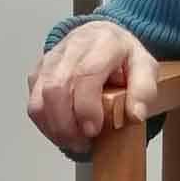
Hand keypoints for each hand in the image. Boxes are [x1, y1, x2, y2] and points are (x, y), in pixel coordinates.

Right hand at [25, 19, 158, 153]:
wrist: (102, 37)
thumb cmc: (123, 57)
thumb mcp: (146, 68)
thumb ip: (144, 91)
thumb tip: (135, 115)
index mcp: (103, 43)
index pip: (85, 75)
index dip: (85, 107)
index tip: (93, 130)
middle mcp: (72, 46)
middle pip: (56, 88)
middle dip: (66, 123)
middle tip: (83, 142)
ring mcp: (51, 59)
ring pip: (39, 98)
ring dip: (54, 127)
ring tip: (73, 141)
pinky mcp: (38, 72)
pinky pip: (33, 103)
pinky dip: (46, 124)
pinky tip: (63, 132)